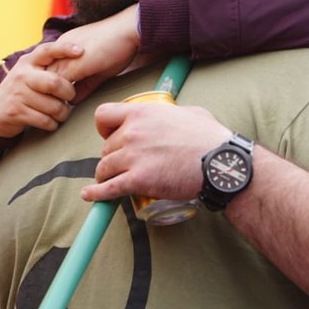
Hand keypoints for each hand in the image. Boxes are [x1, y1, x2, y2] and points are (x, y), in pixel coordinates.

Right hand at [0, 43, 81, 137]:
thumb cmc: (20, 91)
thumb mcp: (29, 73)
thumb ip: (48, 67)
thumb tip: (79, 62)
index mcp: (28, 62)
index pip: (47, 50)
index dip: (65, 49)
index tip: (81, 52)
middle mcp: (22, 75)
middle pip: (55, 83)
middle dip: (69, 93)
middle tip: (69, 98)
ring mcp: (18, 93)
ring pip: (53, 106)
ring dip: (62, 113)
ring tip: (60, 113)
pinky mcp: (16, 112)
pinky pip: (45, 120)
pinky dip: (52, 124)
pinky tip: (50, 122)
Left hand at [47, 5, 146, 103]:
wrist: (128, 29)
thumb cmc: (118, 45)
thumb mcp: (98, 68)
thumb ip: (85, 84)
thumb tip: (73, 101)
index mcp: (64, 48)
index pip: (46, 70)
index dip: (46, 87)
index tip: (48, 101)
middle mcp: (60, 51)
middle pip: (40, 76)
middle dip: (42, 94)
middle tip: (44, 109)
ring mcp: (65, 57)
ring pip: (46, 81)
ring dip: (50, 97)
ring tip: (53, 112)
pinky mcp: (74, 64)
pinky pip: (59, 84)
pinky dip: (60, 96)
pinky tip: (65, 106)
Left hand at [81, 101, 230, 201]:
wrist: (220, 163)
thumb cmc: (210, 138)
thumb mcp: (188, 112)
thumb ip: (171, 113)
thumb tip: (170, 116)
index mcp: (141, 112)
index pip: (103, 115)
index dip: (104, 128)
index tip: (110, 135)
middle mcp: (132, 131)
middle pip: (106, 146)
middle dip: (113, 156)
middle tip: (125, 164)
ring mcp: (132, 156)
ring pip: (104, 168)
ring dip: (106, 175)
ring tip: (112, 180)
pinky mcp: (137, 180)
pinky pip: (108, 188)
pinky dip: (96, 194)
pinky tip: (89, 196)